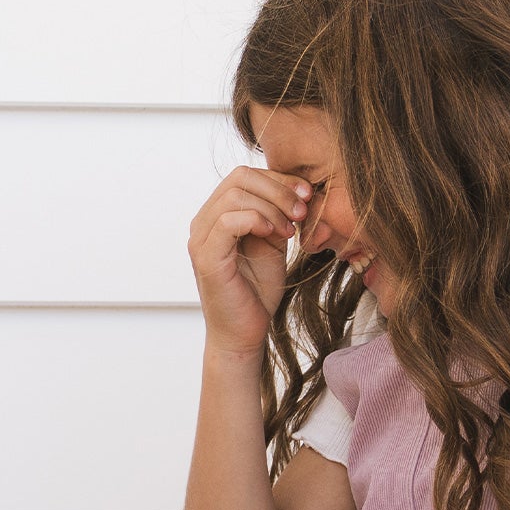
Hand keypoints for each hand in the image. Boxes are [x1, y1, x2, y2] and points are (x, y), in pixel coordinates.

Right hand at [188, 167, 311, 358]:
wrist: (245, 333)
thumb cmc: (257, 291)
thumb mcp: (274, 243)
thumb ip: (277, 215)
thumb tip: (297, 188)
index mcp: (218, 215)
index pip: (245, 176)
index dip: (279, 179)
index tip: (308, 195)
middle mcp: (203, 222)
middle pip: (239, 177)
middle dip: (279, 188)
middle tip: (303, 210)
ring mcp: (200, 239)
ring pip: (235, 195)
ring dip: (272, 206)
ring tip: (292, 229)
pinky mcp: (205, 257)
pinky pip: (228, 221)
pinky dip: (257, 220)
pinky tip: (275, 234)